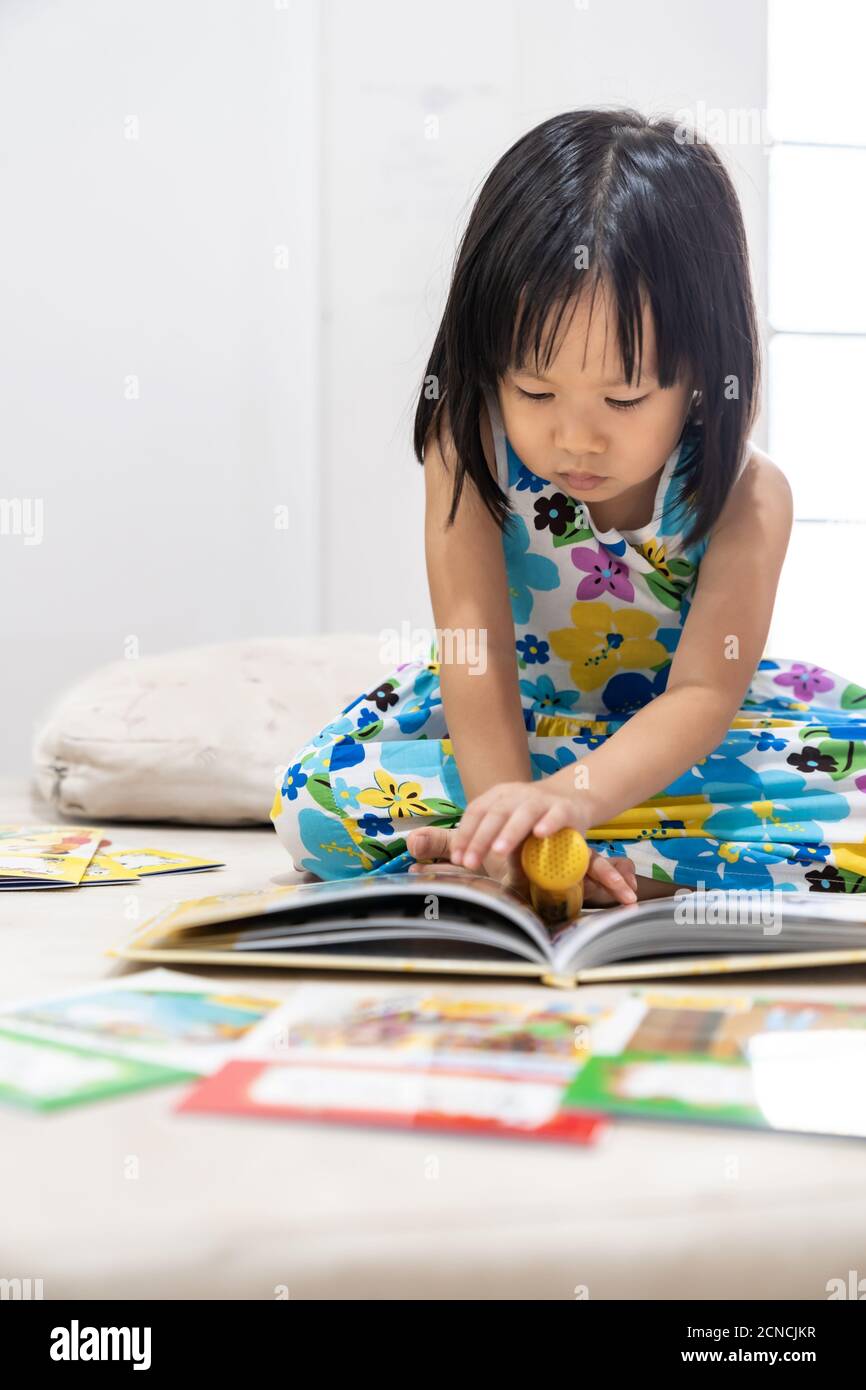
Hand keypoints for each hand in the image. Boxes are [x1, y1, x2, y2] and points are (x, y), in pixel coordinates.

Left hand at [448, 782, 637, 905]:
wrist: (573, 797)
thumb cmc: (532, 816)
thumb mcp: (508, 819)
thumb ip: (490, 835)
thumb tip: (462, 860)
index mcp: (499, 796)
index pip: (476, 812)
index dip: (464, 834)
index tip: (457, 857)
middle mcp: (518, 795)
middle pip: (495, 814)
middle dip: (480, 839)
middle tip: (470, 863)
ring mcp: (543, 801)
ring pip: (523, 814)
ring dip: (510, 832)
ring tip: (499, 851)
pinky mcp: (566, 809)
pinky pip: (556, 815)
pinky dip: (548, 823)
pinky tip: (540, 834)